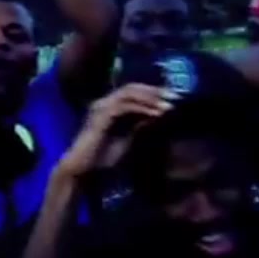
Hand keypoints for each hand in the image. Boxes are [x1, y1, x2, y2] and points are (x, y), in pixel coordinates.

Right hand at [55, 83, 175, 178]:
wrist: (83, 170)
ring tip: (169, 105)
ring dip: (151, 98)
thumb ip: (139, 125)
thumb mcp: (128, 139)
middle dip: (155, 91)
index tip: (173, 97)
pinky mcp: (101, 115)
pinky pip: (125, 106)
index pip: (133, 91)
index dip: (154, 92)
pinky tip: (156, 113)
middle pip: (132, 87)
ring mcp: (101, 106)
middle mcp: (104, 102)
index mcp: (109, 106)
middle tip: (175, 96)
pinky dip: (142, 107)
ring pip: (129, 93)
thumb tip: (157, 114)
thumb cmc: (102, 158)